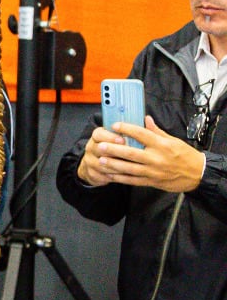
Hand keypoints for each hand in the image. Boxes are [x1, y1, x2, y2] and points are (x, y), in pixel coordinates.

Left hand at [79, 117, 204, 192]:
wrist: (197, 174)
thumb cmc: (185, 155)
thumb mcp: (173, 140)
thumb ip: (156, 131)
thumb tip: (145, 118)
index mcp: (162, 145)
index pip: (141, 134)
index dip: (127, 129)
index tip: (115, 125)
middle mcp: (156, 158)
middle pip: (131, 153)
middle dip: (114, 149)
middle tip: (101, 145)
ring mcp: (153, 171)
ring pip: (129, 168)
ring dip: (113, 165)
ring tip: (101, 160)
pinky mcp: (151, 181)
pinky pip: (133, 180)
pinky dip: (120, 178)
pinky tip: (110, 174)